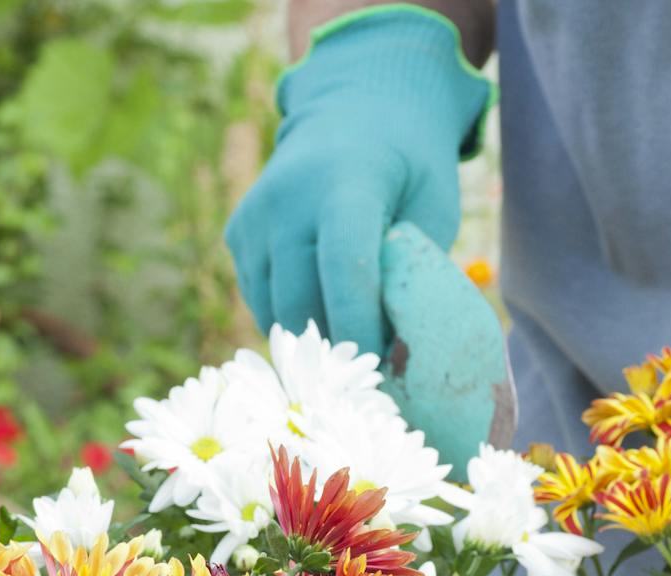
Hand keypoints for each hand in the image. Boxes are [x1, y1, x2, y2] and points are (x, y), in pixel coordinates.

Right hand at [224, 9, 490, 358]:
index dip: (359, 326)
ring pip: (274, 310)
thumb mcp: (431, 206)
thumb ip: (412, 269)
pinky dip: (290, 317)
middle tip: (370, 371)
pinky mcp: (238, 232)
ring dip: (313, 337)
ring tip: (350, 342)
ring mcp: (255, 215)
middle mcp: (288, 198)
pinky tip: (322, 310)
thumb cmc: (409, 167)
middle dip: (336, 346)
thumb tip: (397, 349)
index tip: (379, 365)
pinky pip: (260, 298)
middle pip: (301, 300)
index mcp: (346, 183)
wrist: (355, 109)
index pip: (344, 267)